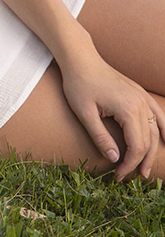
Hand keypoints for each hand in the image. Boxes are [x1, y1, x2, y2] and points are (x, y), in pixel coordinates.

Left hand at [60, 49, 164, 180]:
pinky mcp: (139, 92)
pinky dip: (164, 127)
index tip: (118, 175)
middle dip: (141, 161)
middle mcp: (140, 103)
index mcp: (128, 109)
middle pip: (148, 140)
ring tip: (146, 168)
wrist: (81, 59)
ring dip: (153, 150)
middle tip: (132, 177)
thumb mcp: (84, 114)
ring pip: (155, 129)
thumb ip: (100, 137)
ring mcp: (141, 96)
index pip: (136, 146)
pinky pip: (157, 112)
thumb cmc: (79, 84)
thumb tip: (115, 159)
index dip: (129, 164)